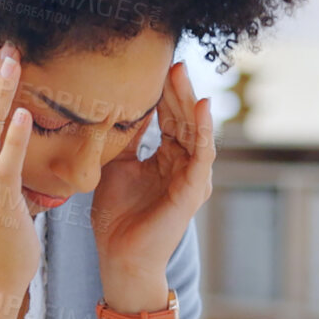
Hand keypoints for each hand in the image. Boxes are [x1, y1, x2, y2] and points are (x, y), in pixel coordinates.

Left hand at [92, 59, 214, 290]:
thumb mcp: (115, 166)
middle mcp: (183, 166)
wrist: (119, 256)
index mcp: (166, 160)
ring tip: (182, 76)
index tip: (158, 67)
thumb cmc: (116, 217)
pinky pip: (202, 154)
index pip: (169, 119)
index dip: (165, 94)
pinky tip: (200, 106)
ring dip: (190, 102)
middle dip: (179, 91)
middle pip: (185, 120)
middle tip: (174, 62)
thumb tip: (115, 106)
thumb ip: (123, 139)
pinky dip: (203, 130)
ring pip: (195, 132)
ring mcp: (191, 178)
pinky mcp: (193, 190)